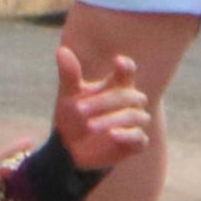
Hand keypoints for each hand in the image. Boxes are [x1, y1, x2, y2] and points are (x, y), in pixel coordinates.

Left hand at [53, 46, 154, 170]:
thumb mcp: (69, 96)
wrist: (72, 149)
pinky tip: (111, 135)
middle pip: (129, 95)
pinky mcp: (136, 143)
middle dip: (105, 101)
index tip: (117, 61)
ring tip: (90, 126)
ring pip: (134, 116)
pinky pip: (138, 137)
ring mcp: (135, 123)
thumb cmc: (74, 116)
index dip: (126, 66)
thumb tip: (61, 50)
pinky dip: (126, 135)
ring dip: (112, 119)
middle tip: (79, 109)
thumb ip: (69, 74)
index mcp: (117, 86)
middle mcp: (130, 103)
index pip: (127, 72)